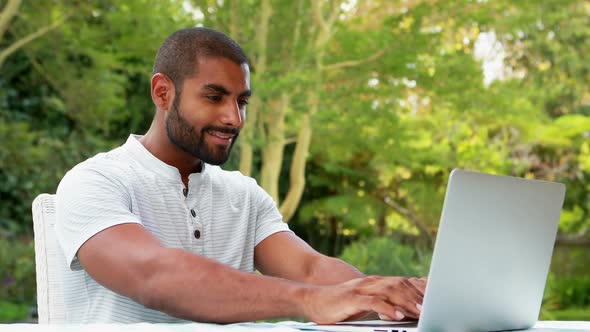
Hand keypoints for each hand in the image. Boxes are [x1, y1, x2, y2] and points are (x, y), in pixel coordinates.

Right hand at [302, 276, 423, 323]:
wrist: (312, 300)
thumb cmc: (339, 305)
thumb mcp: (363, 302)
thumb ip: (381, 302)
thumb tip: (400, 310)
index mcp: (374, 283)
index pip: (401, 282)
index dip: (418, 289)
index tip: (434, 299)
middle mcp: (370, 283)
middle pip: (398, 285)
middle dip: (416, 296)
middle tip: (431, 307)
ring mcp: (361, 289)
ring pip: (389, 291)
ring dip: (406, 302)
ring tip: (419, 312)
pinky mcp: (352, 299)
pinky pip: (373, 302)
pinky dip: (387, 308)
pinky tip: (397, 316)